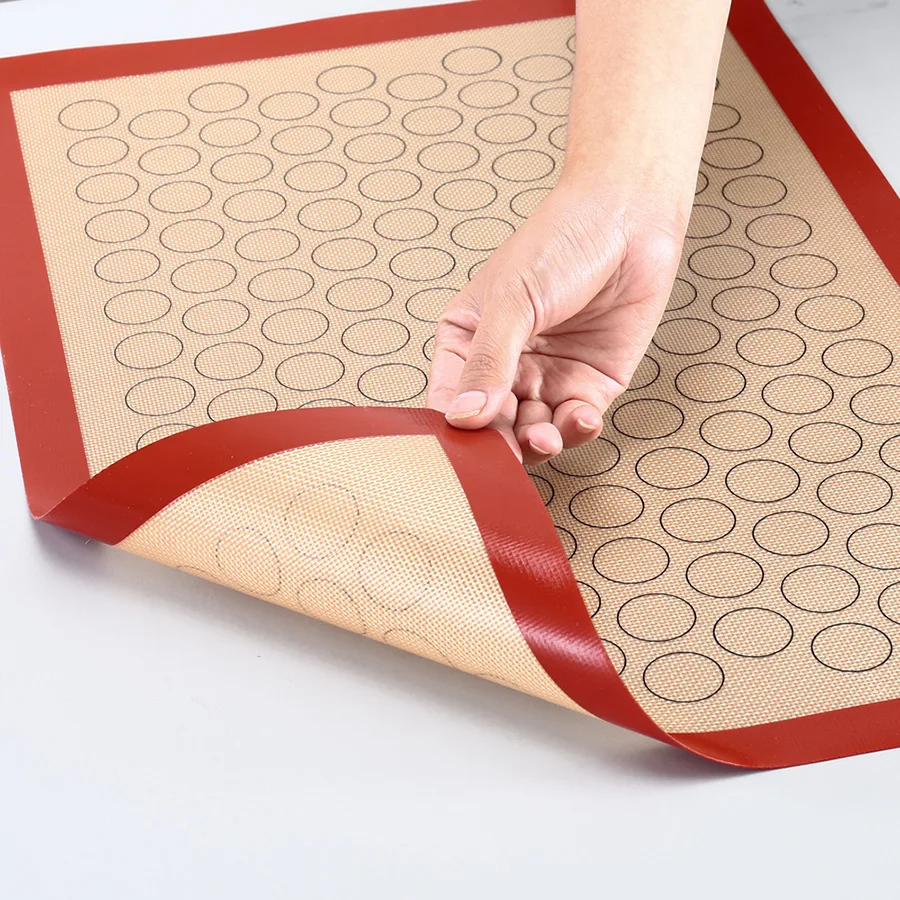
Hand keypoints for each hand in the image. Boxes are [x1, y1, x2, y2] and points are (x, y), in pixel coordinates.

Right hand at [426, 173, 682, 464]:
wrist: (629, 218)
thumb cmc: (561, 240)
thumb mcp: (512, 301)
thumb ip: (488, 363)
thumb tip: (464, 416)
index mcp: (467, 341)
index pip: (449, 399)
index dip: (455, 429)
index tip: (465, 447)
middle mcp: (504, 366)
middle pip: (491, 427)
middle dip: (501, 443)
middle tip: (509, 451)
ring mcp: (547, 377)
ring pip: (532, 434)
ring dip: (539, 441)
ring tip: (545, 434)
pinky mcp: (588, 385)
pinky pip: (574, 424)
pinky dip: (576, 430)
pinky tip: (580, 417)